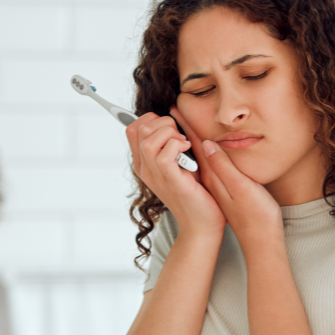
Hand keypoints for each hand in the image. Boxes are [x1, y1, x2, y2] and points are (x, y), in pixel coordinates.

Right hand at [126, 112, 225, 238]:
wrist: (201, 223)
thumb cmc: (195, 192)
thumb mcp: (181, 161)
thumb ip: (173, 141)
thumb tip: (174, 111)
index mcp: (144, 163)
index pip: (132, 129)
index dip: (151, 118)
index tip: (170, 128)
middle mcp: (145, 169)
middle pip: (139, 129)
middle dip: (163, 122)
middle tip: (180, 137)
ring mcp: (155, 175)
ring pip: (148, 139)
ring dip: (170, 133)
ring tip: (184, 144)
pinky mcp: (169, 180)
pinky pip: (163, 153)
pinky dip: (178, 145)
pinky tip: (188, 150)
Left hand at [171, 107, 282, 251]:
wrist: (260, 241)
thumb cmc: (256, 216)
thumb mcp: (241, 188)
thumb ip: (224, 166)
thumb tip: (207, 144)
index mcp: (214, 175)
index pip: (196, 144)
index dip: (186, 125)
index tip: (174, 108)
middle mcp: (212, 178)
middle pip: (195, 148)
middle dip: (183, 129)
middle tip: (174, 111)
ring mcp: (217, 185)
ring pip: (200, 156)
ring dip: (191, 138)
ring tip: (183, 124)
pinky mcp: (224, 190)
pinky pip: (208, 165)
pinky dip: (203, 152)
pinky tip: (205, 148)